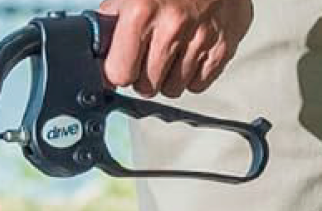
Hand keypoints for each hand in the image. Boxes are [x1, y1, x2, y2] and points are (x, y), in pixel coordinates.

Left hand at [97, 0, 253, 96]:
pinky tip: (191, 50)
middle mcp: (173, 26)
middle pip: (147, 87)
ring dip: (170, 75)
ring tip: (173, 47)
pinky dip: (193, 73)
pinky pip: (199, 84)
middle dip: (145, 73)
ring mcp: (201, 37)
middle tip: (151, 50)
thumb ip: (112, 20)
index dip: (120, 69)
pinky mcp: (224, 45)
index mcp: (142, 10)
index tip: (123, 61)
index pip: (119, 74)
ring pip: (173, 88)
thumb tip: (97, 51)